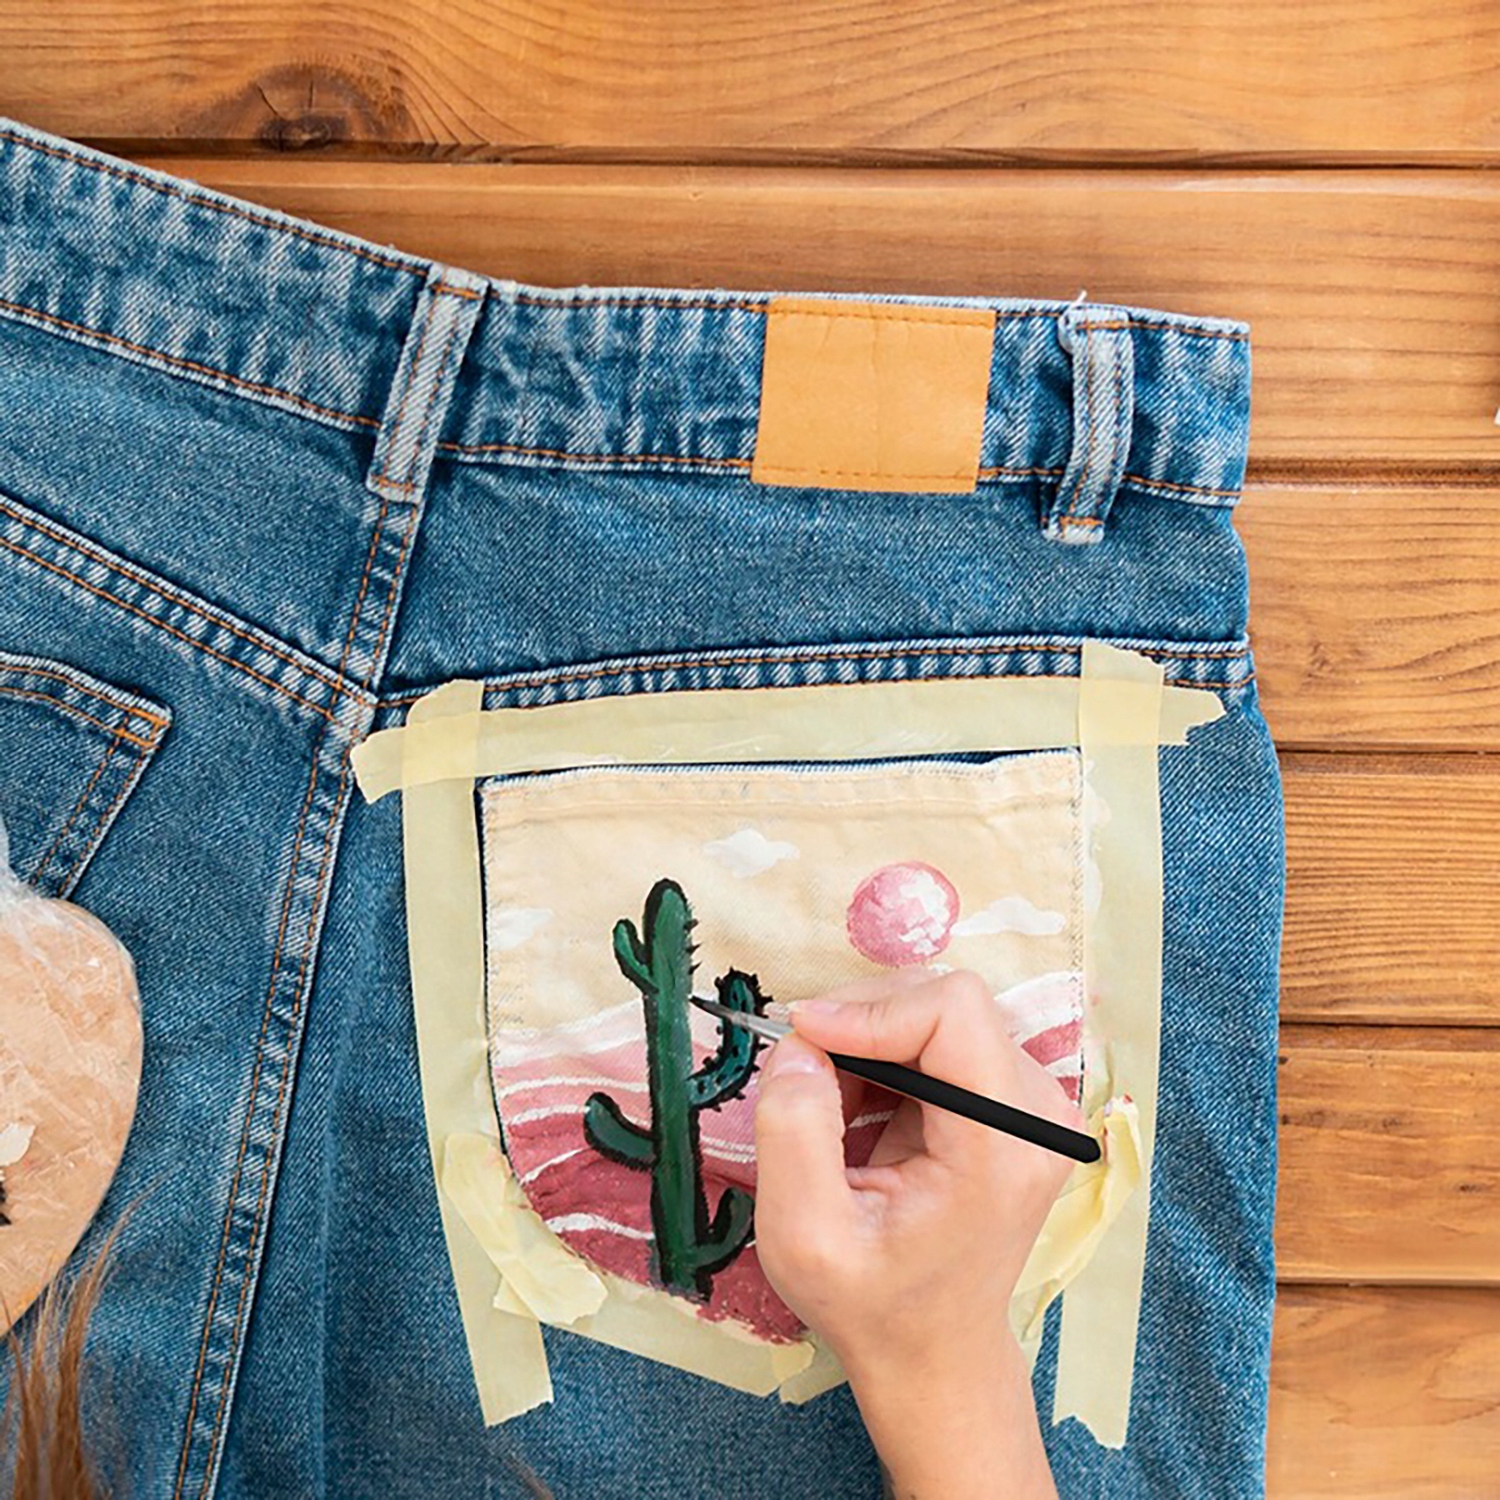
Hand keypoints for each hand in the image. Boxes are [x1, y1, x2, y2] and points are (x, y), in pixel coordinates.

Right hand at [752, 968, 1081, 1498]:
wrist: (933, 1351)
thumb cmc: (872, 1306)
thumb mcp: (803, 1238)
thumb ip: (793, 1133)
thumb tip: (798, 1045)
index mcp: (1001, 1148)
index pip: (953, 1011)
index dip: (870, 1010)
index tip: (802, 1040)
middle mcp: (1037, 1115)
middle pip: (944, 1003)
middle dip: (861, 1027)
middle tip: (804, 1082)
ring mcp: (1032, 1105)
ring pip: (937, 1015)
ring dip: (868, 1045)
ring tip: (830, 1113)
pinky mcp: (1012, 1102)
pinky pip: (940, 1039)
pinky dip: (885, 1060)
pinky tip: (858, 1115)